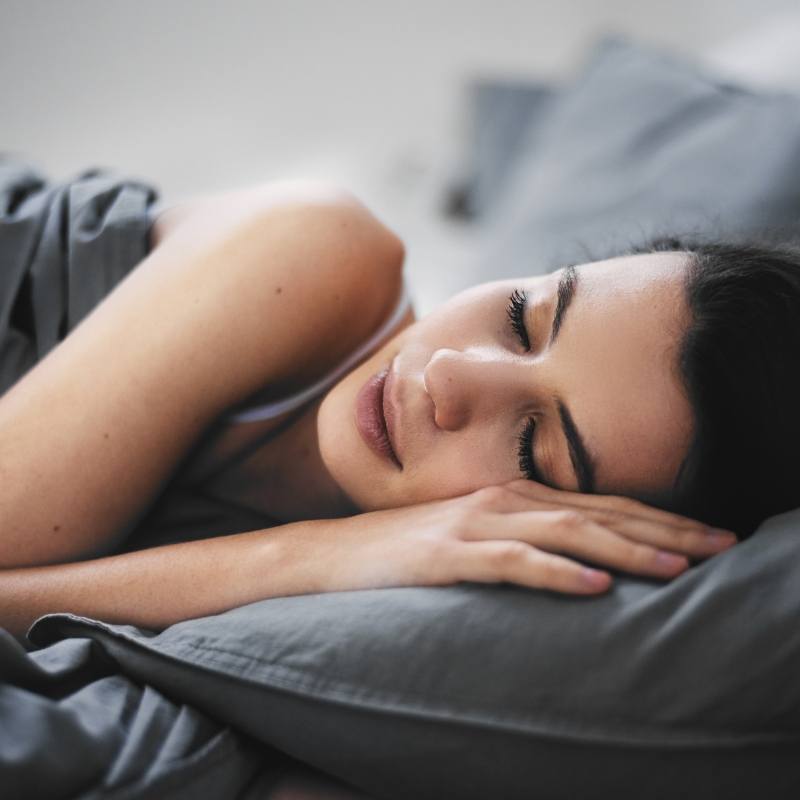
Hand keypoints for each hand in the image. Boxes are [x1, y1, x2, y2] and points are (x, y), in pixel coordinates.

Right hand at [311, 480, 737, 596]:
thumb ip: (523, 533)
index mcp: (513, 492)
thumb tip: (585, 557)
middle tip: (721, 546)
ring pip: (563, 532)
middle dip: (663, 531)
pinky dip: (554, 572)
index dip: (659, 517)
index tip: (709, 535)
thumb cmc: (409, 546)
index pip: (600, 501)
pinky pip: (508, 562)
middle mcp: (502, 498)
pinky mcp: (446, 554)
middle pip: (597, 511)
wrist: (332, 553)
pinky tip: (590, 586)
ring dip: (623, 551)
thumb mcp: (473, 533)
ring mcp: (473, 523)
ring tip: (676, 569)